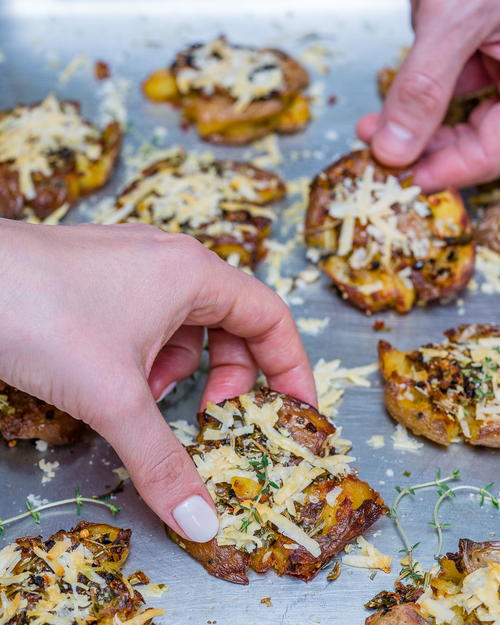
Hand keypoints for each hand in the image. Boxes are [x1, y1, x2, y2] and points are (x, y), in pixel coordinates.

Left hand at [0, 220, 315, 541]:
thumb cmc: (42, 315)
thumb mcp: (114, 395)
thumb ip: (162, 459)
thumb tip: (200, 519)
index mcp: (194, 272)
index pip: (271, 317)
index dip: (291, 366)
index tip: (295, 410)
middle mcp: (172, 261)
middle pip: (232, 322)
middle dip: (230, 375)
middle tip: (211, 416)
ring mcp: (136, 266)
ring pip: (187, 325)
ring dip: (180, 368)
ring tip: (146, 395)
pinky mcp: (105, 279)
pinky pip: (150, 320)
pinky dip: (147, 355)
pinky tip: (115, 376)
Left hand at [357, 0, 499, 190]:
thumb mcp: (454, 19)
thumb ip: (424, 86)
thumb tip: (393, 149)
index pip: (496, 151)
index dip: (450, 172)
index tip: (404, 184)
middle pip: (481, 139)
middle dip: (423, 150)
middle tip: (380, 157)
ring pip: (463, 113)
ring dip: (414, 126)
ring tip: (372, 129)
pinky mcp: (481, 44)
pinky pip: (454, 84)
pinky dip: (420, 96)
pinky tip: (390, 103)